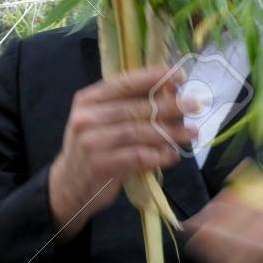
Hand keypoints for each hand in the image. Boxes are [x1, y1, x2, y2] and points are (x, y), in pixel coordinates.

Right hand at [48, 65, 197, 241]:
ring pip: (140, 132)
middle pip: (136, 108)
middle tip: (195, 105)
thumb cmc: (92, 148)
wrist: (67, 186)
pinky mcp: (100, 165)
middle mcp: (87, 117)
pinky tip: (172, 156)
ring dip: (170, 133)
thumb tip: (170, 92)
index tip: (180, 76)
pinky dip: (158, 155)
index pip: (124, 83)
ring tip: (192, 133)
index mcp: (88, 99)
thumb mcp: (100, 121)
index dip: (153, 78)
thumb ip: (128, 106)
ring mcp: (92, 142)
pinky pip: (137, 156)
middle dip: (170, 106)